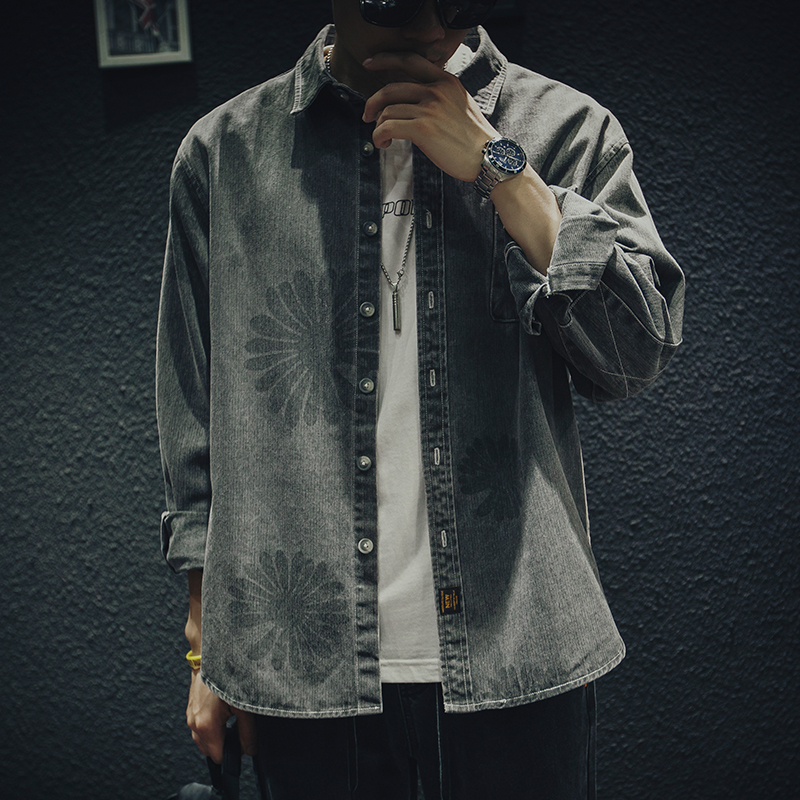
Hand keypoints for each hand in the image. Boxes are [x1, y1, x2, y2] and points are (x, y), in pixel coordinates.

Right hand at [186, 668, 256, 763]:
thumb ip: (248, 732)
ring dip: (216, 736)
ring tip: (230, 718)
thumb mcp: (244, 706)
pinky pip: (199, 727)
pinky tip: (221, 712)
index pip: (217, 757)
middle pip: (208, 750)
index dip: (232, 754)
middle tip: (237, 728)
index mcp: (206, 725)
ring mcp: (190, 716)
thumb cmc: (227, 677)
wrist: (212, 656)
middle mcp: (194, 723)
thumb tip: (250, 750)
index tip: (241, 742)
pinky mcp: (190, 709)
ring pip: (203, 740)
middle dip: (223, 745)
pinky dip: (210, 726)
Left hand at [361, 51, 497, 181]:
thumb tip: (415, 100)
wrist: (489, 157)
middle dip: (372, 102)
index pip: (410, 60)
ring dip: (377, 126)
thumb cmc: (474, 139)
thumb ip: (439, 96)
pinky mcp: (423, 129)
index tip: (369, 63)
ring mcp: (429, 108)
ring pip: (387, 110)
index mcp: (445, 81)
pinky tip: (383, 144)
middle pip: (391, 88)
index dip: (385, 58)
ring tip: (381, 138)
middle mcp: (436, 90)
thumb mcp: (460, 104)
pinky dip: (379, 136)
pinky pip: (387, 127)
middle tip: (367, 115)